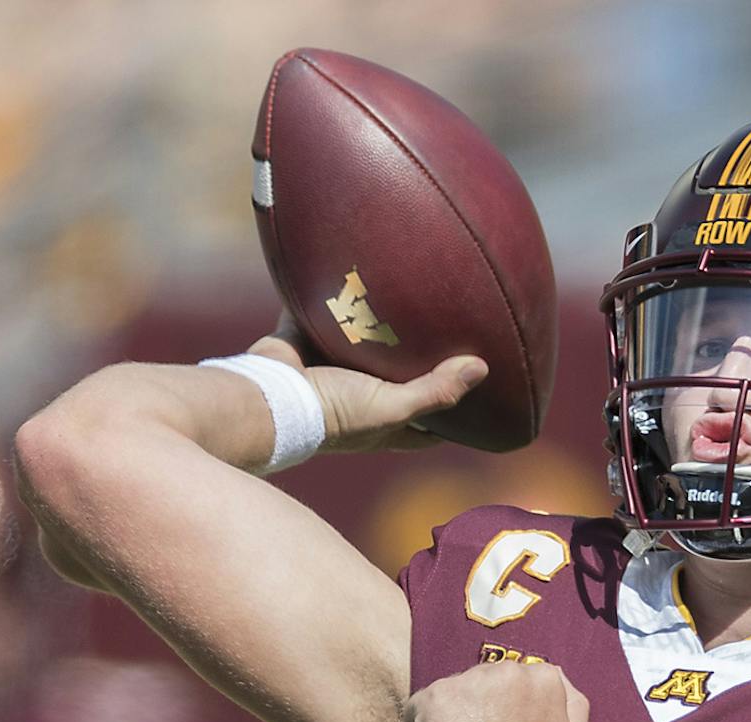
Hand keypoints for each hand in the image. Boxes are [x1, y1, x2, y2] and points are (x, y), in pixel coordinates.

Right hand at [247, 315, 487, 454]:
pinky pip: (327, 312)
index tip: (483, 388)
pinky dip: (339, 294)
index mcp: (386, 422)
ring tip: (416, 293)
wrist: (267, 397)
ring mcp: (335, 368)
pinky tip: (361, 271)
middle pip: (403, 377)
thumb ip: (435, 390)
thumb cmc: (333, 413)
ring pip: (367, 343)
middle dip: (423, 359)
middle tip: (456, 329)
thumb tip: (481, 368)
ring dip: (383, 324)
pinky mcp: (309, 339)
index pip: (433, 422)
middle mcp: (363, 396)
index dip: (458, 410)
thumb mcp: (391, 407)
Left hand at [409, 662, 590, 721]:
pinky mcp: (437, 697)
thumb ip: (571, 708)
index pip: (519, 684)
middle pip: (485, 684)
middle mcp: (509, 671)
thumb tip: (557, 681)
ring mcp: (471, 682)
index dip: (507, 712)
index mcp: (546, 679)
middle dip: (479, 711)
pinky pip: (419, 708)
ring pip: (454, 695)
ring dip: (453, 719)